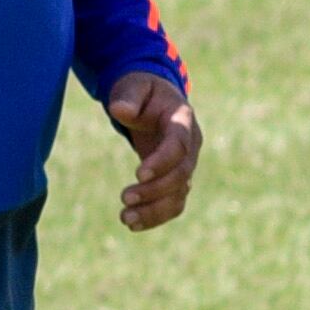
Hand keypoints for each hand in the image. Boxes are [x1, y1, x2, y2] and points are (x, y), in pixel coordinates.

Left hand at [105, 74, 200, 230]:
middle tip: (125, 198)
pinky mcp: (176, 179)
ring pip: (179, 194)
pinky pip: (173, 203)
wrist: (154, 101)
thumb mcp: (133, 85)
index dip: (163, 161)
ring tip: (125, 218)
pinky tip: (132, 224)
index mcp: (183, 119)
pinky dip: (155, 216)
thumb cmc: (142, 92)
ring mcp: (186, 164)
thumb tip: (119, 110)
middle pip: (182, 174)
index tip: (138, 174)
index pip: (179, 145)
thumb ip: (129, 96)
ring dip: (154, 210)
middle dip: (155, 190)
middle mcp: (191, 145)